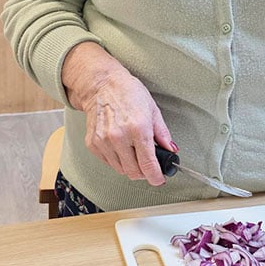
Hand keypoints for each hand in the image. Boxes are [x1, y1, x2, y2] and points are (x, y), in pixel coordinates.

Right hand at [63, 42, 175, 184]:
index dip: (156, 177)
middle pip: (134, 172)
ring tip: (136, 154)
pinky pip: (108, 163)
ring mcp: (103, 142)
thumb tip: (171, 150)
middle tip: (150, 167)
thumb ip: (163, 134)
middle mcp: (119, 137)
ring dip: (131, 168)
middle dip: (144, 173)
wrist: (103, 85)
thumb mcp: (153, 110)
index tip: (160, 180)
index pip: (148, 164)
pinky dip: (118, 161)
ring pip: (121, 170)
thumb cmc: (130, 94)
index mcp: (138, 128)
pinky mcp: (92, 144)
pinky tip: (122, 149)